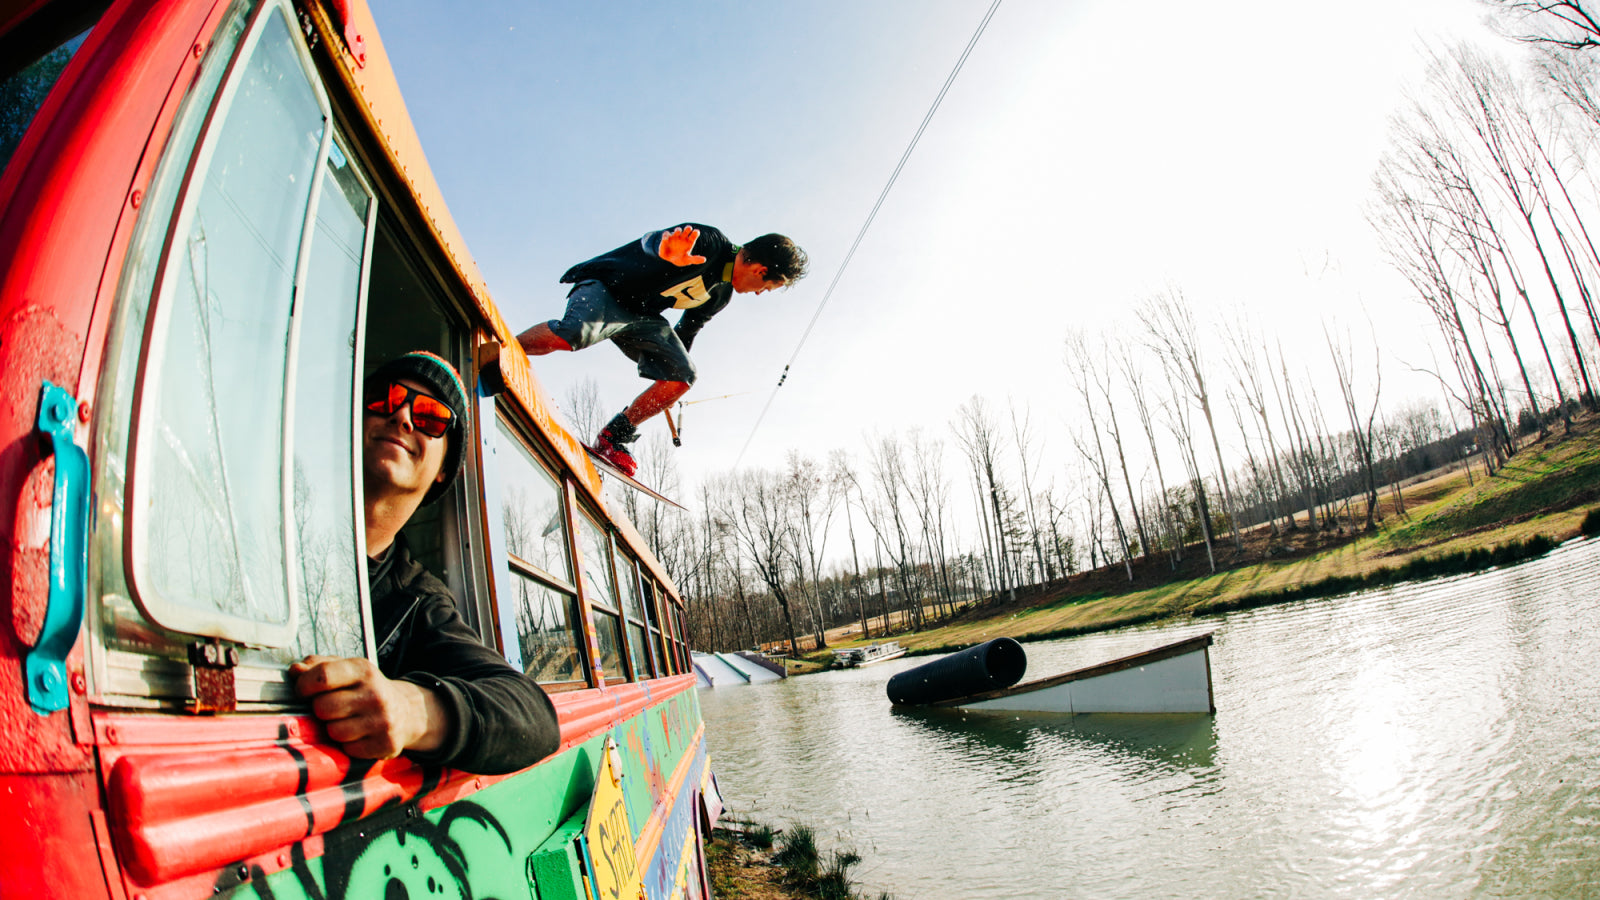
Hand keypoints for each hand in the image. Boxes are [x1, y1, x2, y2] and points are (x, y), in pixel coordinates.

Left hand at [290, 656, 450, 759]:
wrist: (405, 712)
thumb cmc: (368, 690)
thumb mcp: (348, 670)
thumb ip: (319, 666)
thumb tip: (295, 670)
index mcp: (364, 670)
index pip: (322, 676)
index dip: (304, 685)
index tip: (303, 690)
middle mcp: (375, 694)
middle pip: (323, 707)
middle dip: (321, 710)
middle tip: (332, 708)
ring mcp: (382, 720)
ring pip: (334, 731)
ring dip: (334, 729)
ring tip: (347, 721)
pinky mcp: (385, 743)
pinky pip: (348, 749)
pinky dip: (348, 745)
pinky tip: (358, 734)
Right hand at [657, 225, 704, 266]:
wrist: (669, 260)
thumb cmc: (681, 259)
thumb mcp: (688, 260)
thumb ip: (695, 259)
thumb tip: (704, 260)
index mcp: (689, 241)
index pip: (694, 235)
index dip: (695, 233)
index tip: (696, 232)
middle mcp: (683, 237)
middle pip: (687, 230)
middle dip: (688, 228)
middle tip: (689, 228)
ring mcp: (675, 237)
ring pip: (677, 230)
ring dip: (678, 230)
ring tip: (678, 232)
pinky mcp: (666, 238)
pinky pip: (666, 234)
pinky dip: (666, 235)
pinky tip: (666, 239)